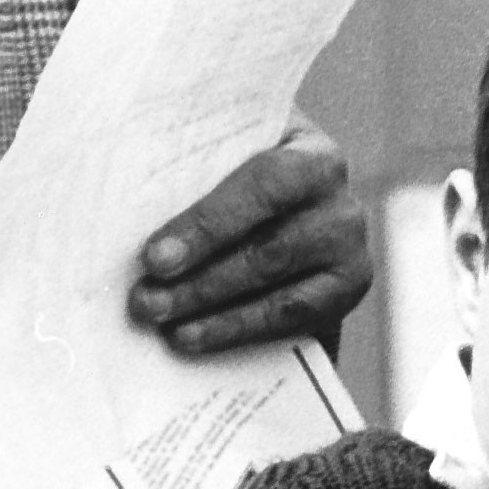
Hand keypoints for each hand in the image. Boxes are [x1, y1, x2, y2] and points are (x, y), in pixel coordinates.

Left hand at [127, 114, 371, 355]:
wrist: (288, 200)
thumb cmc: (238, 169)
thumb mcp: (226, 152)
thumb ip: (197, 171)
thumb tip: (137, 216)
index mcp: (312, 155)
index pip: (264, 185)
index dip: (208, 225)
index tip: (155, 258)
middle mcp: (341, 206)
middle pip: (270, 250)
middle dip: (202, 282)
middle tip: (148, 301)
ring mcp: (351, 256)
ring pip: (283, 296)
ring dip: (219, 316)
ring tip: (168, 325)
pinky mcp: (345, 297)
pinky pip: (294, 324)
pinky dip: (242, 332)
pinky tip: (199, 336)